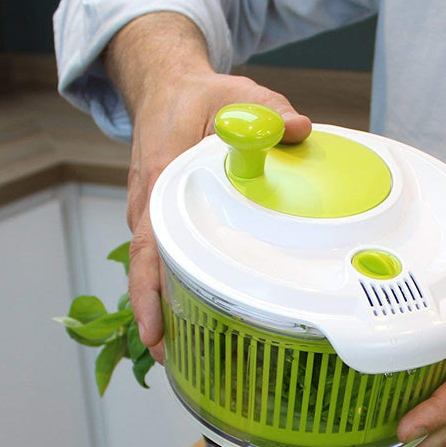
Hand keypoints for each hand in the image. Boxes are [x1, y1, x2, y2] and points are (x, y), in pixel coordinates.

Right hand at [104, 12, 309, 361]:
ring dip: (163, 307)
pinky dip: (170, 288)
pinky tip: (189, 318)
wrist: (167, 88)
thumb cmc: (199, 96)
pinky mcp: (159, 220)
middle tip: (170, 358)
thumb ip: (270, 112)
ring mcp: (150, 213)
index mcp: (161, 177)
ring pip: (152, 268)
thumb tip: (299, 130)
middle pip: (145, 269)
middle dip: (154, 316)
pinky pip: (161, 259)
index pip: (150, 242)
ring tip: (180, 354)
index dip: (151, 288)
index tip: (154, 328)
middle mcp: (149, 202)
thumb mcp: (236, 94)